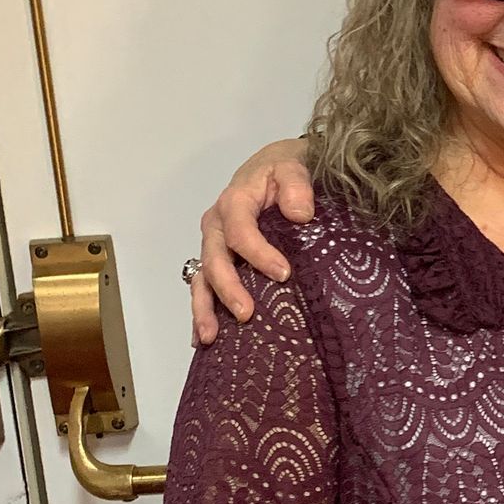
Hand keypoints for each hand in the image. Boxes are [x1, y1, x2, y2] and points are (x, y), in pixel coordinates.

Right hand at [190, 139, 313, 343]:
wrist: (276, 166)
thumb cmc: (286, 167)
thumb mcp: (294, 165)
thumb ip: (297, 184)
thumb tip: (300, 213)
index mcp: (235, 201)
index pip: (240, 231)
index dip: (259, 254)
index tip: (284, 274)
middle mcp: (218, 225)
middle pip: (215, 260)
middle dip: (228, 289)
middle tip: (247, 314)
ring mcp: (215, 244)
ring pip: (202, 278)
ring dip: (204, 308)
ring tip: (211, 337)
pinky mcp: (219, 258)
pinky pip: (205, 285)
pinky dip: (203, 310)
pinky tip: (205, 338)